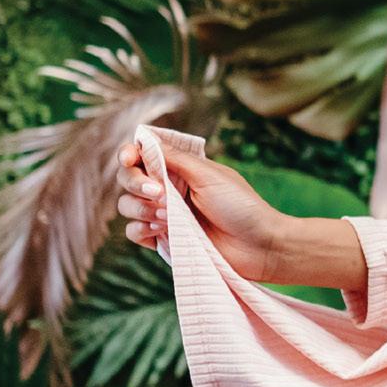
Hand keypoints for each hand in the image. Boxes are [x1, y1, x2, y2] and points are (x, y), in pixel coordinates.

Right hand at [114, 138, 286, 282]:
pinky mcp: (164, 240)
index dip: (129, 155)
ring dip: (142, 209)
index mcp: (180, 168)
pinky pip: (133, 232)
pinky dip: (140, 229)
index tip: (129, 159)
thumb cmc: (240, 206)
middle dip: (136, 183)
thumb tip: (144, 139)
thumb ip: (175, 158)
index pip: (141, 155)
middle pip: (128, 179)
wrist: (258, 246)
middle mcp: (169, 189)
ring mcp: (164, 215)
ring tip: (169, 217)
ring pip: (127, 206)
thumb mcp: (208, 175)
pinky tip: (161, 230)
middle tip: (160, 194)